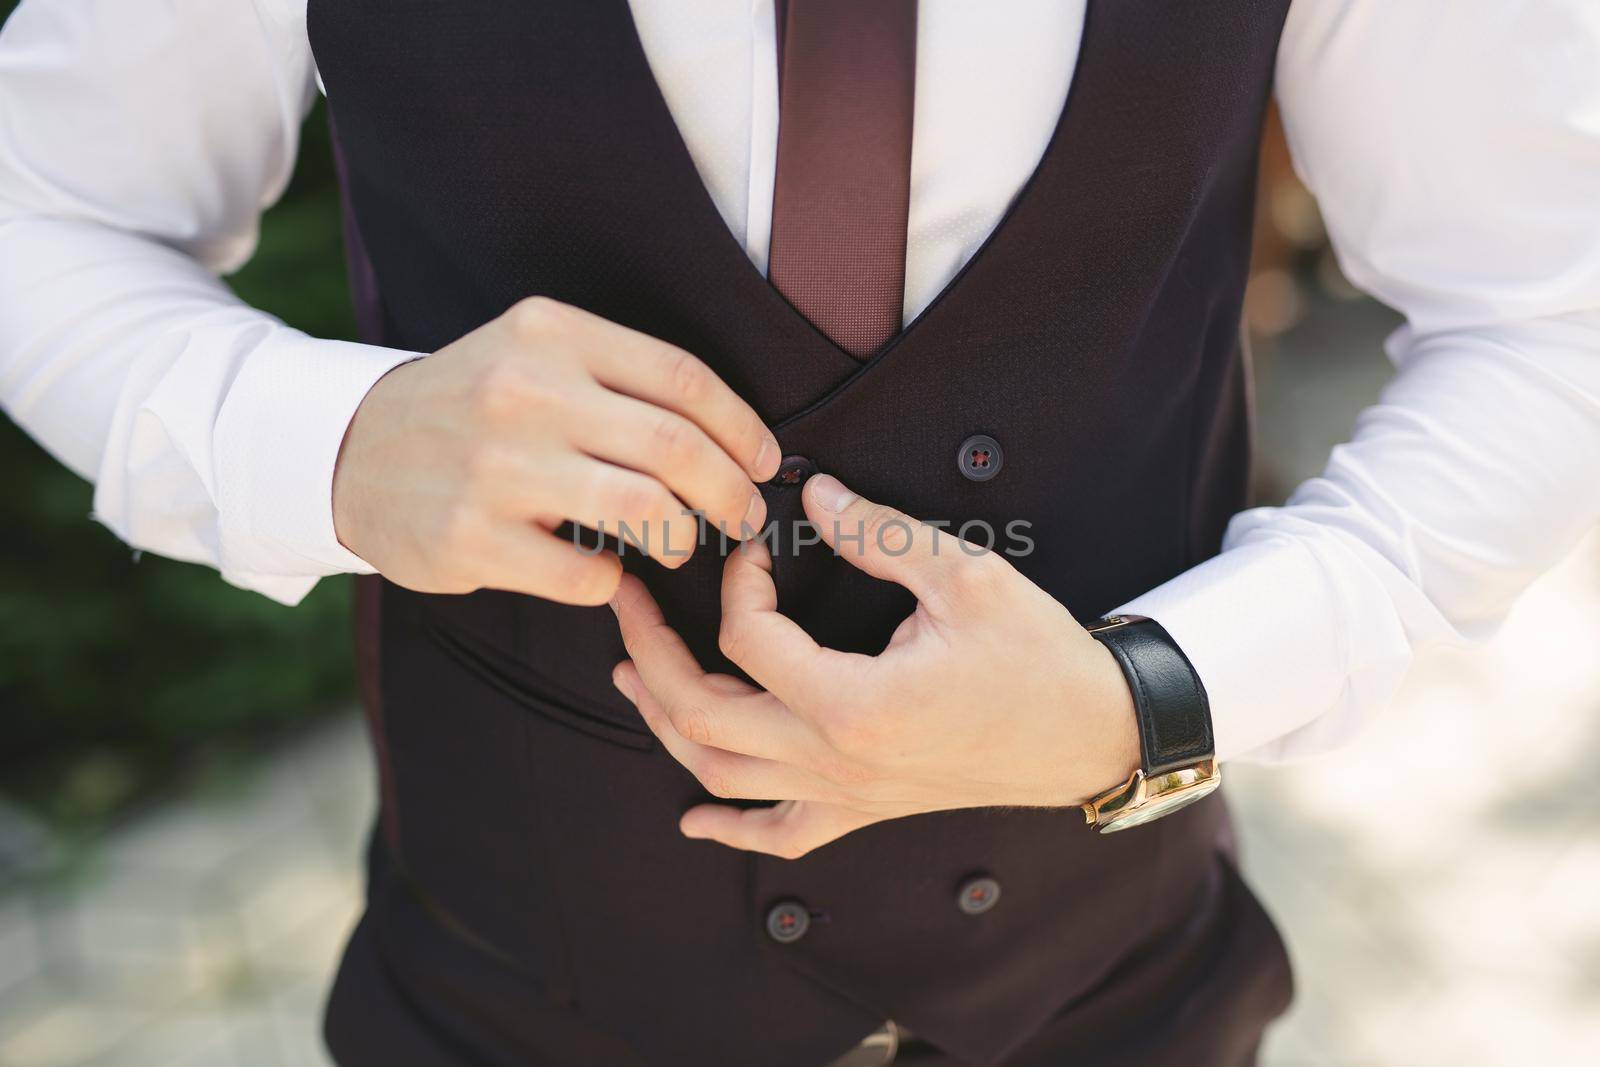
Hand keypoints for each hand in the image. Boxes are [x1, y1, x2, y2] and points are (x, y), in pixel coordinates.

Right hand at [333, 297, 780, 604]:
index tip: (763, 462)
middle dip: (730, 492)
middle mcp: (523, 391)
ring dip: (682, 537)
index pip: (683, 379)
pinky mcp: (472, 539)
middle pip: (676, 448)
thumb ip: (621, 380)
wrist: (351, 450)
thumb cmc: (473, 407)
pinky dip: (613, 579)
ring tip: (679, 543)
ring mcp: (495, 468)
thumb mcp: (535, 356)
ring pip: (644, 509)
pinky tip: (603, 569)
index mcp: (551, 334)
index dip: (742, 429)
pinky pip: (587, 574)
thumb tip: (735, 438)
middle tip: (744, 517)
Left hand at [609, 473, 1140, 857]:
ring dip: (664, 723)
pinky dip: (727, 829)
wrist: (1090, 733)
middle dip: (647, 653)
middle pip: (701, 715)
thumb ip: (880, 535)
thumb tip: (815, 496)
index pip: (748, 640)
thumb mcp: (965, 577)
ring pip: (720, 776)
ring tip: (629, 676)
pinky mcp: (863, 810)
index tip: (753, 540)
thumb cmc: (1037, 657)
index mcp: (853, 703)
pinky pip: (779, 837)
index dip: (735, 580)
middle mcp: (835, 761)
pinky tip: (692, 818)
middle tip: (627, 599)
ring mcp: (844, 794)